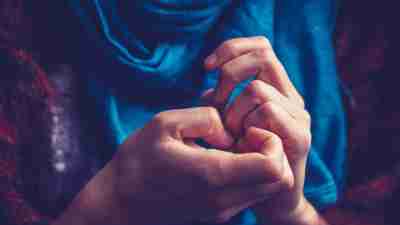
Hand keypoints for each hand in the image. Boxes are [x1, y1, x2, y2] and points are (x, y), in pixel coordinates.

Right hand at [58, 107, 293, 224]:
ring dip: (261, 163)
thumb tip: (228, 131)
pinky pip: (251, 194)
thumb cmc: (138, 160)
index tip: (247, 128)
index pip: (273, 166)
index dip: (270, 140)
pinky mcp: (218, 214)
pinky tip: (222, 159)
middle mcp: (224, 199)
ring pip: (268, 189)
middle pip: (278, 180)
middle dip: (271, 151)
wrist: (119, 202)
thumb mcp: (165, 123)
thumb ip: (205, 118)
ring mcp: (222, 211)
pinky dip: (249, 174)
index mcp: (212, 174)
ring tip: (232, 146)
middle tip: (244, 134)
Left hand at [204, 37, 311, 222]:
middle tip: (217, 102)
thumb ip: (222, 103)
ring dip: (233, 111)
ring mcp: (298, 116)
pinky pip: (268, 113)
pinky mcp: (300, 137)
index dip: (232, 48)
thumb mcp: (229, 124)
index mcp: (277, 89)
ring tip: (231, 135)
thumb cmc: (245, 157)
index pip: (261, 46)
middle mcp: (291, 97)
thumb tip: (208, 90)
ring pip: (258, 89)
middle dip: (229, 76)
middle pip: (262, 56)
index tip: (207, 68)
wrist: (272, 197)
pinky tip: (243, 143)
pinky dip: (246, 125)